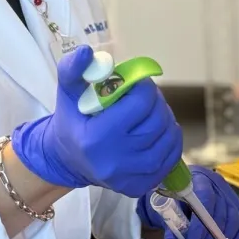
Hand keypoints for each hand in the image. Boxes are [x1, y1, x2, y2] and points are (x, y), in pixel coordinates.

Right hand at [12, 45, 183, 198]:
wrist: (67, 160)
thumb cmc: (72, 120)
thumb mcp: (67, 92)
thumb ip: (73, 69)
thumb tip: (86, 52)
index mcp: (96, 138)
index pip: (140, 104)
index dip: (144, 86)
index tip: (136, 83)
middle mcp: (115, 161)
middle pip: (157, 121)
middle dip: (156, 101)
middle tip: (146, 96)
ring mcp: (130, 177)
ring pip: (168, 138)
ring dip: (166, 119)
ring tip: (151, 112)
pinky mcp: (140, 186)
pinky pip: (171, 158)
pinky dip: (170, 140)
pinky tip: (157, 132)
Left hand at [138, 167, 238, 238]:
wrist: (181, 189)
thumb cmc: (172, 197)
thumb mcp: (166, 207)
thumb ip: (170, 222)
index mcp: (198, 179)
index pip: (205, 199)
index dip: (200, 224)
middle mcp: (217, 185)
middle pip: (220, 216)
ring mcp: (230, 195)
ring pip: (233, 223)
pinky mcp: (238, 207)